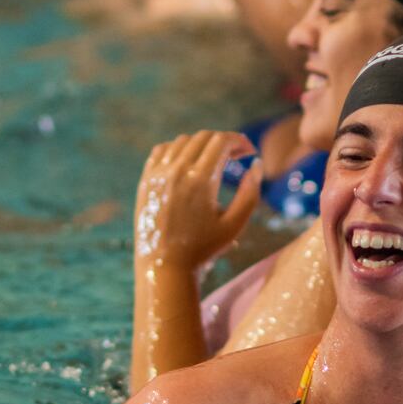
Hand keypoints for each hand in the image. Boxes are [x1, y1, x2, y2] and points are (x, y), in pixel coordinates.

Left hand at [134, 131, 263, 271]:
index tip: (249, 151)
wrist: (164, 266)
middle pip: (204, 137)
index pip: (222, 141)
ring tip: (213, 161)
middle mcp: (177, 171)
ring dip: (202, 144)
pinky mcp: (146, 180)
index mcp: (201, 180)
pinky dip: (177, 149)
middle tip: (236, 156)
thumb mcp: (234, 225)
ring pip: (183, 141)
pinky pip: (162, 150)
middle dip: (224, 141)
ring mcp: (158, 174)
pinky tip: (187, 162)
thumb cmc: (202, 249)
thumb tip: (256, 163)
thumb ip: (250, 193)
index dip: (239, 141)